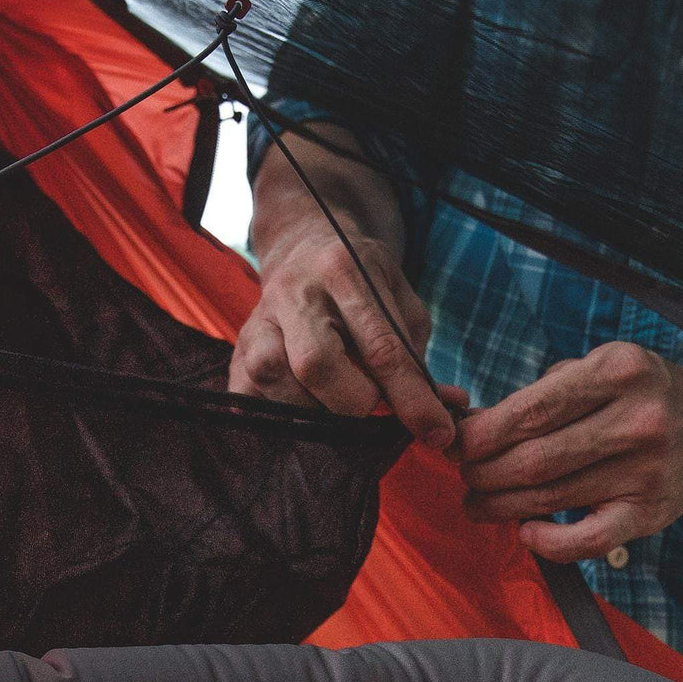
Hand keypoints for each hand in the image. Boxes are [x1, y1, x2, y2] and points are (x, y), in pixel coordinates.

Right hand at [228, 231, 464, 446]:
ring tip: (333, 395)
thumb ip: (419, 355)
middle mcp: (294, 292)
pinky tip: (302, 402)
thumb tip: (446, 408)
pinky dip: (280, 411)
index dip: (411, 398)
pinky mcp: (236, 349)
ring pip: (279, 382)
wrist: (301, 249)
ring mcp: (257, 320)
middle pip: (317, 366)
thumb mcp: (400, 300)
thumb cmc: (360, 282)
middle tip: (369, 401)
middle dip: (354, 401)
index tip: (438, 432)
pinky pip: (249, 397)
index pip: (380, 347)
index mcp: (343, 270)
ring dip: (316, 407)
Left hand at [456, 341, 682, 562]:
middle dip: (481, 471)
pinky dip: (548, 542)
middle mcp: (638, 420)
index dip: (479, 434)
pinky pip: (589, 540)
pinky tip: (525, 531)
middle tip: (463, 474)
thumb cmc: (632, 394)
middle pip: (532, 458)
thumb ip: (534, 397)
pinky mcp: (653, 512)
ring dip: (499, 505)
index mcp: (616, 372)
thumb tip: (465, 425)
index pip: (528, 411)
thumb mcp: (592, 371)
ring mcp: (648, 469)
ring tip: (476, 502)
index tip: (452, 443)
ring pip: (550, 497)